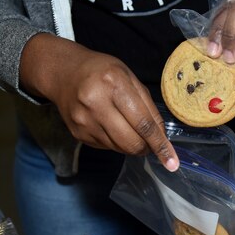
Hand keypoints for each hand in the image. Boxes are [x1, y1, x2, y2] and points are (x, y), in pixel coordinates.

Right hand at [19, 33, 177, 170]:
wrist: (62, 73)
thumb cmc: (101, 72)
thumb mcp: (129, 77)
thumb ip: (147, 106)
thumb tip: (161, 136)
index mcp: (114, 84)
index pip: (143, 123)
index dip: (160, 144)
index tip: (171, 162)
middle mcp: (96, 103)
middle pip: (131, 142)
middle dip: (146, 148)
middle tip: (150, 143)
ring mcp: (85, 121)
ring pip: (120, 148)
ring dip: (132, 145)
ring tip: (129, 129)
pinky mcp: (78, 133)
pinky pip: (107, 147)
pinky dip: (116, 142)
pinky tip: (111, 126)